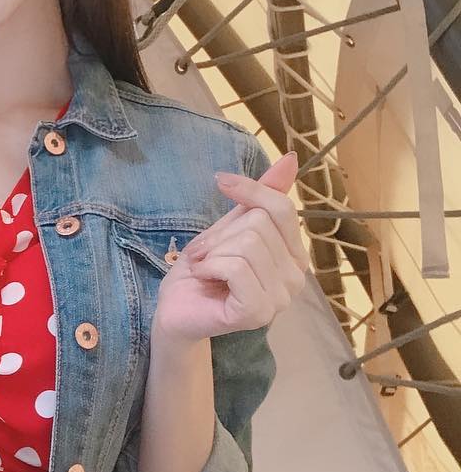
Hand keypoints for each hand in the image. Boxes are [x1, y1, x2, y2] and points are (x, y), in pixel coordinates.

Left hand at [153, 149, 310, 342]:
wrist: (176, 308)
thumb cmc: (203, 270)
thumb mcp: (230, 226)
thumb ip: (260, 198)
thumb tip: (291, 159)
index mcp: (294, 256)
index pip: (282, 207)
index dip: (250, 189)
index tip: (221, 181)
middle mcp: (296, 278)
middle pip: (259, 225)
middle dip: (220, 234)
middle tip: (206, 254)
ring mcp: (279, 299)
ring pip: (246, 244)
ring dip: (212, 252)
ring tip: (204, 267)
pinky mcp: (257, 312)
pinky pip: (235, 267)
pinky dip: (209, 266)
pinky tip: (203, 278)